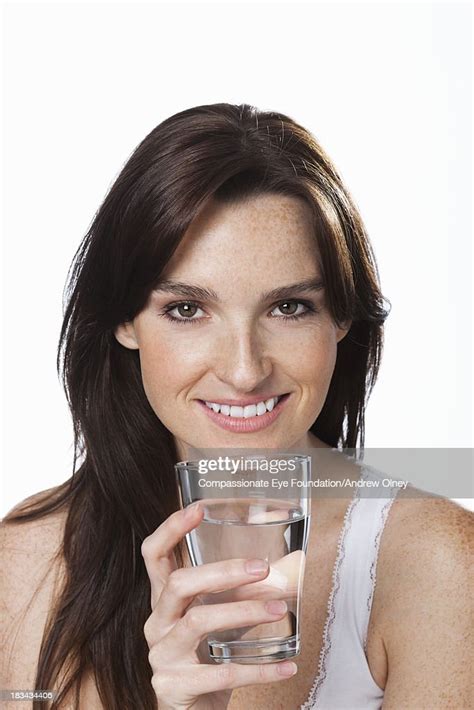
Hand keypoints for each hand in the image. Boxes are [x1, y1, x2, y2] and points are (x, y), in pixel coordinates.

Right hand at [141, 502, 298, 709]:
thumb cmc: (208, 658)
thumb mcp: (224, 620)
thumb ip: (243, 595)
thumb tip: (283, 573)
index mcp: (165, 600)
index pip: (154, 555)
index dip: (172, 529)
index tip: (199, 508)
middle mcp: (156, 622)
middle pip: (179, 583)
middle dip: (222, 571)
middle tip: (261, 568)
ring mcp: (161, 655)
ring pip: (198, 621)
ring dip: (244, 612)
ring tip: (281, 611)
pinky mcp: (173, 686)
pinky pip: (220, 672)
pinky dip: (260, 670)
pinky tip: (287, 666)